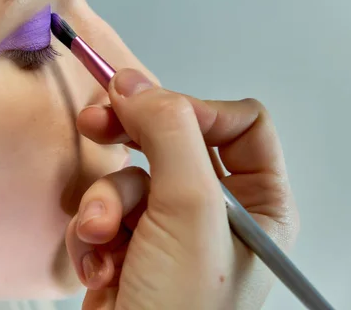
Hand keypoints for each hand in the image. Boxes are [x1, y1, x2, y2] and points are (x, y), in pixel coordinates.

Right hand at [66, 68, 298, 308]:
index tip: (149, 106)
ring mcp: (170, 228)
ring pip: (128, 177)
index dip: (192, 108)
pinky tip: (96, 265)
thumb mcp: (187, 211)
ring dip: (104, 203)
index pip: (239, 124)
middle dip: (130, 137)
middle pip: (173, 139)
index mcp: (258, 204)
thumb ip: (169, 134)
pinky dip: (92, 234)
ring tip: (100, 235)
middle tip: (96, 120)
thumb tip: (138, 84)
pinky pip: (104, 209)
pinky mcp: (130, 243)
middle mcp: (217, 212)